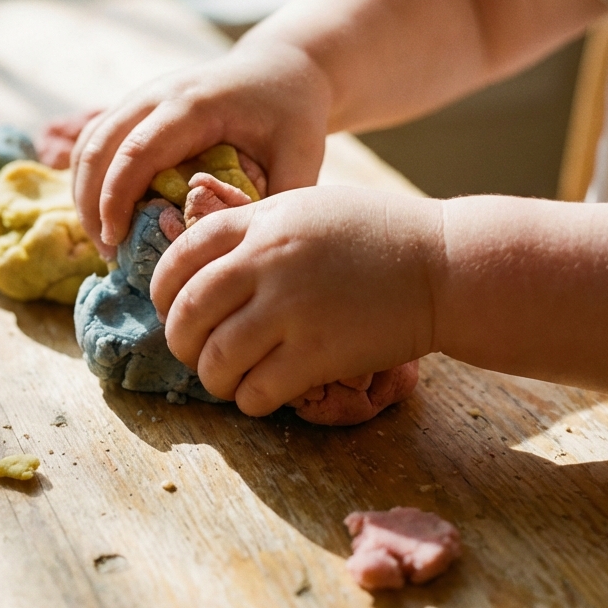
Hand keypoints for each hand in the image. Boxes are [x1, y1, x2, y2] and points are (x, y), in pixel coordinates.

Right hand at [70, 38, 331, 258]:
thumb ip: (272, 204)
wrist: (280, 68)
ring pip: (89, 142)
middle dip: (91, 203)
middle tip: (106, 252)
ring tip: (104, 239)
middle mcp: (158, 93)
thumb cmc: (292, 114)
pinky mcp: (136, 105)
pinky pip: (96, 138)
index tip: (114, 243)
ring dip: (84, 192)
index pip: (136, 153)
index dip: (115, 200)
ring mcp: (142, 95)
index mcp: (194, 105)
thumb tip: (234, 250)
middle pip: (99, 146)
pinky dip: (90, 177)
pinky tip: (106, 213)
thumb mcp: (300, 158)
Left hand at [149, 186, 442, 416]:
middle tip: (193, 352)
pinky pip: (256, 391)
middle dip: (178, 340)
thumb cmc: (378, 234)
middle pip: (186, 312)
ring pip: (215, 359)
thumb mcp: (308, 207)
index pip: (179, 256)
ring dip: (211, 378)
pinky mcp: (318, 354)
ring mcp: (291, 309)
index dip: (161, 289)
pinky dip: (249, 400)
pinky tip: (260, 395)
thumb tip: (200, 247)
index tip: (168, 308)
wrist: (446, 265)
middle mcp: (266, 262)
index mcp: (261, 223)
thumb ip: (256, 226)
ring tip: (226, 381)